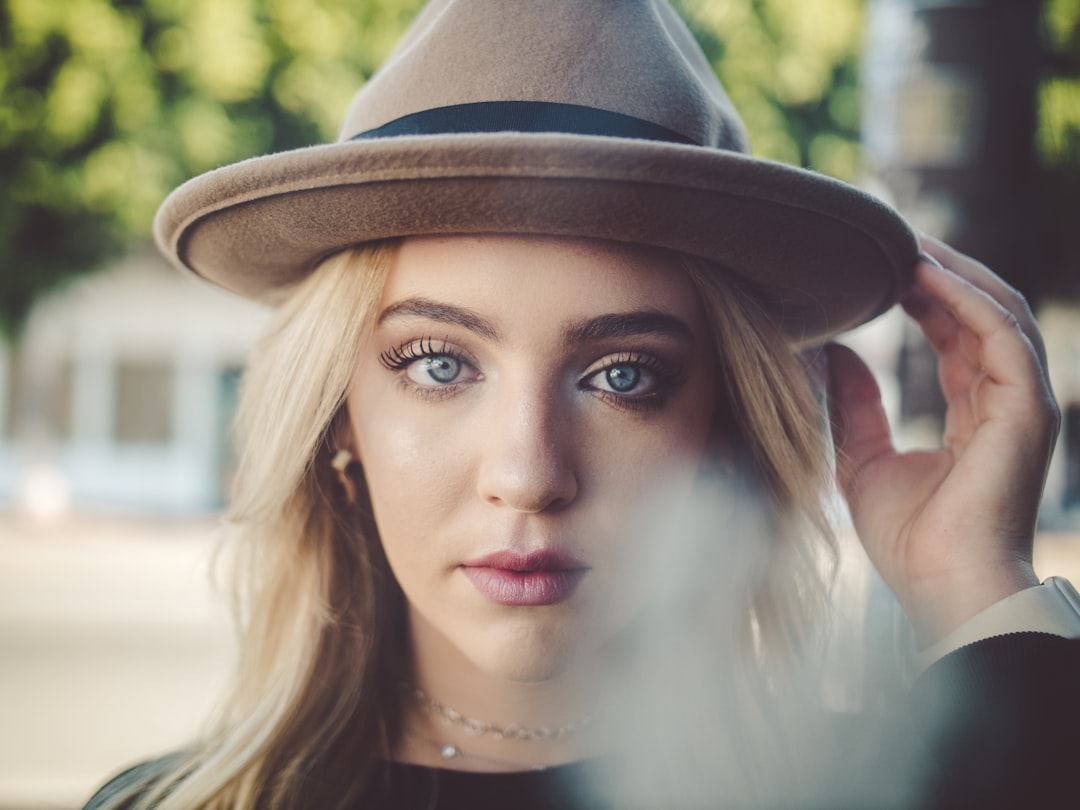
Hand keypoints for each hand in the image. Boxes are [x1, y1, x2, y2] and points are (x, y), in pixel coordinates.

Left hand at [826, 236, 1059, 644]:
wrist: (941, 588)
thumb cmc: (910, 540)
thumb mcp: (864, 461)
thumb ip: (855, 407)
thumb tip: (836, 353)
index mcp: (974, 412)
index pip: (954, 334)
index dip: (923, 294)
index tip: (882, 264)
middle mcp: (1003, 401)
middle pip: (980, 313)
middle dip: (939, 271)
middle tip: (892, 235)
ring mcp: (1021, 405)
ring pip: (996, 313)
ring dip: (952, 273)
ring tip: (904, 242)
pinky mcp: (1026, 411)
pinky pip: (999, 337)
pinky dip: (964, 300)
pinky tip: (924, 275)